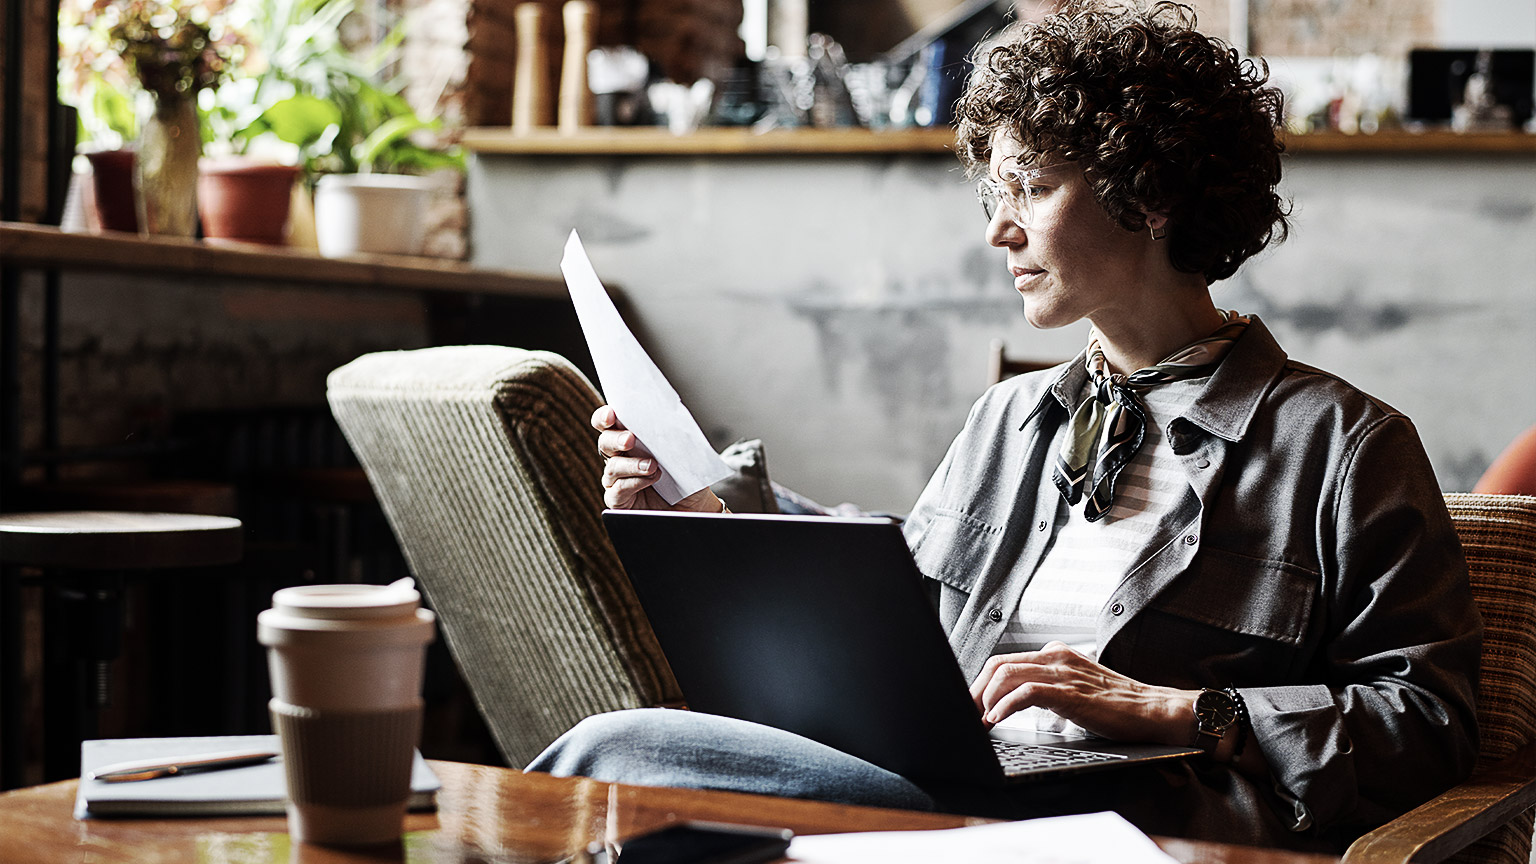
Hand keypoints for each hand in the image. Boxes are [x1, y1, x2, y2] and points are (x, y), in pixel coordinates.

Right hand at [593, 406, 723, 512]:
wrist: (692, 505)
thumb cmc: (684, 475)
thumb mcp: (682, 451)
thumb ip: (671, 435)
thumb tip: (670, 420)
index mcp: (629, 438)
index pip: (608, 423)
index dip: (604, 417)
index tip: (611, 414)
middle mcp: (619, 457)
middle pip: (605, 442)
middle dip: (615, 439)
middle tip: (630, 439)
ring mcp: (616, 479)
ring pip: (613, 467)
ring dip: (631, 464)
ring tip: (652, 465)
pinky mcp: (618, 500)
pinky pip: (618, 490)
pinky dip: (634, 483)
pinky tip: (650, 479)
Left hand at [970, 642, 1194, 745]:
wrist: (1153, 710)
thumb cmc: (1118, 705)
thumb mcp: (1076, 688)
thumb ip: (1048, 688)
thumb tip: (1014, 703)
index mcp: (1055, 655)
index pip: (1005, 661)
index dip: (982, 683)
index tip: (972, 704)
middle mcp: (1056, 658)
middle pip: (998, 664)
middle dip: (976, 689)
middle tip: (967, 712)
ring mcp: (1063, 673)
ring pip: (1007, 674)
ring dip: (985, 698)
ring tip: (979, 718)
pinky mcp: (1070, 692)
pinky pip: (1027, 692)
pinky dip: (1005, 705)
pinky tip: (997, 719)